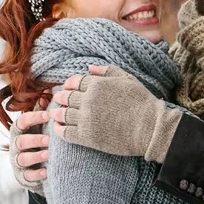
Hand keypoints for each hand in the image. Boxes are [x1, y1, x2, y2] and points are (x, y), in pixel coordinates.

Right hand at [11, 109, 50, 188]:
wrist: (34, 165)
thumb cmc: (38, 139)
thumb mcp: (38, 125)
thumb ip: (42, 110)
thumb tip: (48, 88)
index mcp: (20, 130)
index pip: (22, 121)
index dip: (34, 117)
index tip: (48, 115)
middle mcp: (16, 145)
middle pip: (21, 141)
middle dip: (34, 139)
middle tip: (49, 139)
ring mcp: (18, 161)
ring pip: (23, 159)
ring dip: (35, 156)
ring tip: (48, 155)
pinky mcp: (23, 176)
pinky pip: (28, 175)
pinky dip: (37, 174)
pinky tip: (46, 172)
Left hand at [48, 66, 182, 162]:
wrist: (149, 128)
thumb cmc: (142, 102)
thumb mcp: (127, 79)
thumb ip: (107, 71)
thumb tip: (89, 67)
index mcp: (97, 84)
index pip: (75, 81)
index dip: (69, 84)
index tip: (67, 87)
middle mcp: (88, 99)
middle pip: (67, 97)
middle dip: (61, 97)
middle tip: (58, 99)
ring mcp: (85, 118)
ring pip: (63, 114)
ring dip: (56, 113)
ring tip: (54, 114)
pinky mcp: (86, 136)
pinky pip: (65, 132)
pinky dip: (58, 130)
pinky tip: (57, 128)